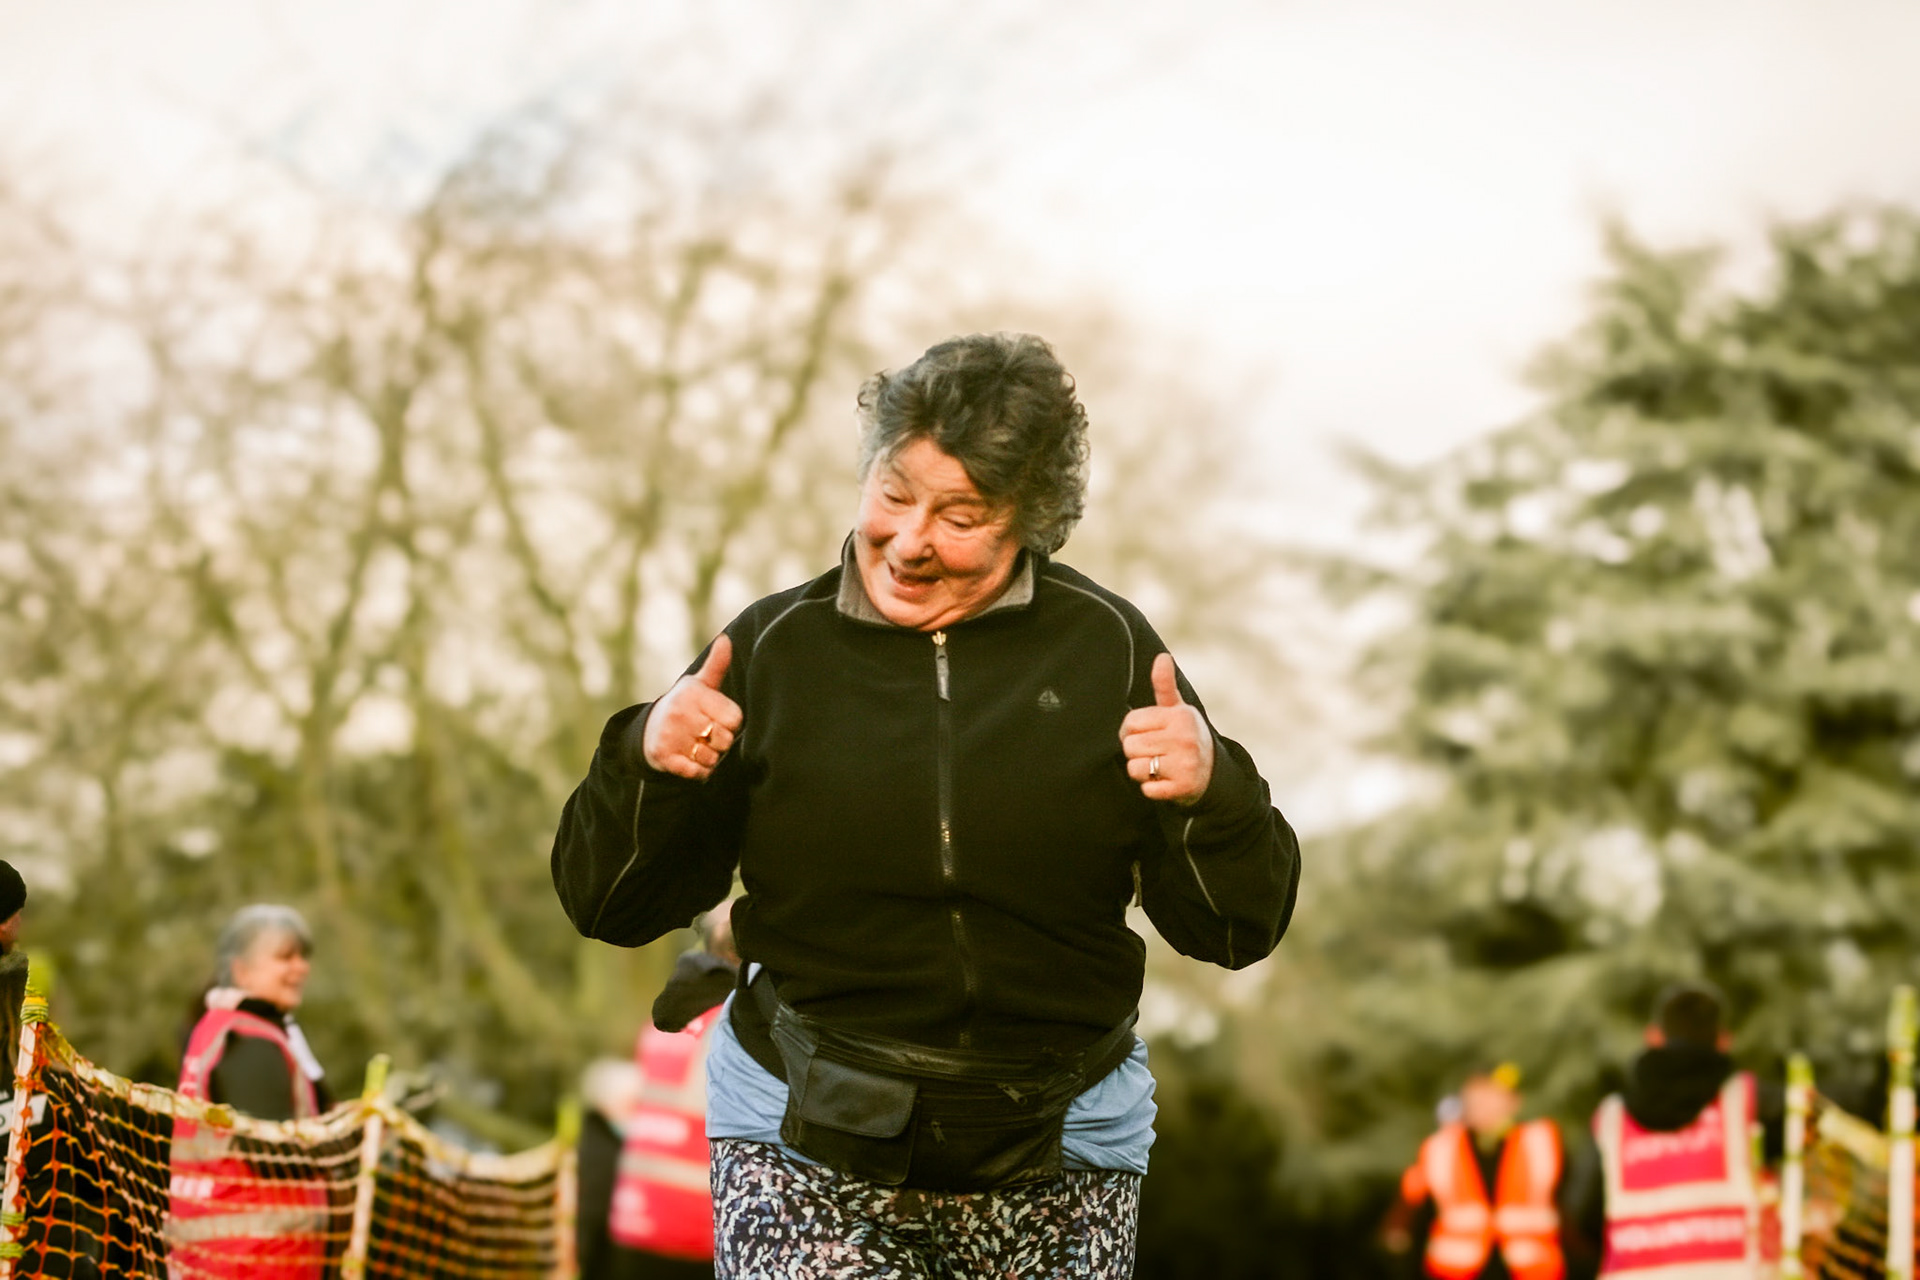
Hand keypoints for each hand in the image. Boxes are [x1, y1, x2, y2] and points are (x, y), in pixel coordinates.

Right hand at [642, 634, 743, 780]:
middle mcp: (680, 712)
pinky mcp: (663, 757)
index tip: (716, 719)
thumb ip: (716, 665)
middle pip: (725, 740)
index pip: (734, 719)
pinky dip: (699, 772)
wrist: (648, 732)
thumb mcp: (699, 684)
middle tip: (705, 735)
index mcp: (693, 694)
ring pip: (712, 758)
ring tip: (696, 746)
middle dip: (720, 742)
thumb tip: (726, 639)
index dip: (730, 724)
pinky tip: (690, 761)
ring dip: (709, 758)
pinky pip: (698, 773)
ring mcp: (670, 735)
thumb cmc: (684, 706)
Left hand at [1120, 652, 1213, 804]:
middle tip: (1154, 752)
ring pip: (1135, 768)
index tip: (1144, 734)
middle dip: (1136, 752)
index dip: (1130, 730)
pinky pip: (1147, 789)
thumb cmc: (1186, 736)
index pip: (1130, 722)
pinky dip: (1151, 788)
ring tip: (1159, 766)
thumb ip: (1164, 685)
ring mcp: (1185, 764)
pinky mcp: (1183, 788)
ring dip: (1142, 771)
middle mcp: (1184, 738)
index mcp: (1180, 717)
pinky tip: (1165, 780)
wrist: (1212, 773)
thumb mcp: (1178, 710)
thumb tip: (1162, 656)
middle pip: (1129, 746)